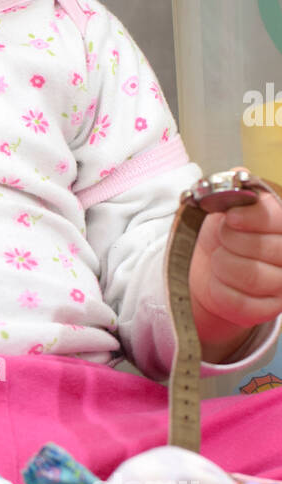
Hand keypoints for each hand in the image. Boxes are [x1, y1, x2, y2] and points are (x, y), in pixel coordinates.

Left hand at [188, 178, 281, 360]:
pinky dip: (221, 290)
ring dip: (225, 265)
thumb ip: (236, 190)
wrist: (210, 270)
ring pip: (252, 276)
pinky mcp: (269, 310)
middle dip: (233, 241)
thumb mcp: (226, 208)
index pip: (278, 219)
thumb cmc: (223, 236)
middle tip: (223, 238)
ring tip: (220, 259)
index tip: (231, 217)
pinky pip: (242, 302)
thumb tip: (239, 174)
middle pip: (267, 248)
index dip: (254, 217)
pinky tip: (221, 282)